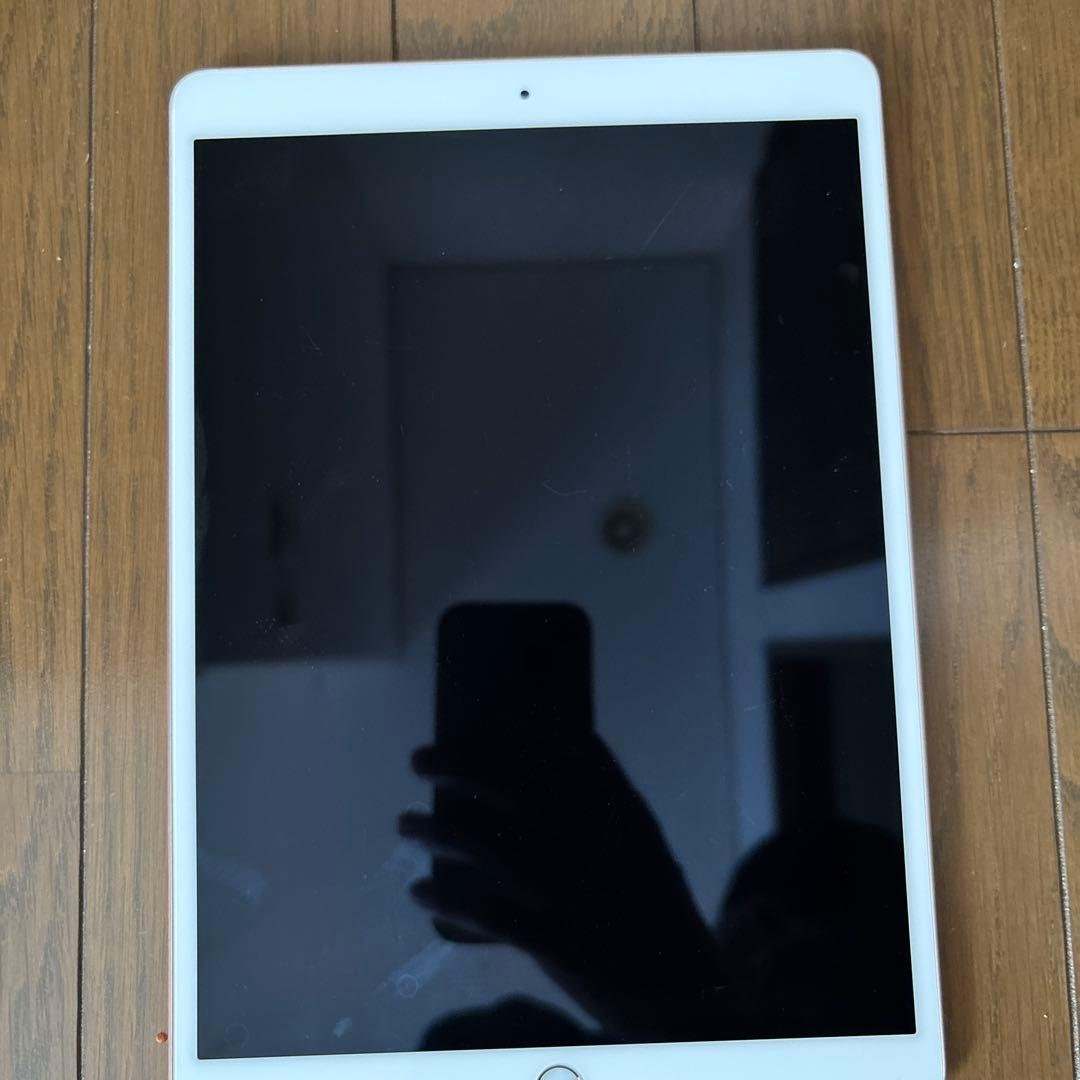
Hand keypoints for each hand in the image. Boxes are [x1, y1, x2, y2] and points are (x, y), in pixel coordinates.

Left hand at [400, 731, 726, 1039]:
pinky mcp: (561, 944)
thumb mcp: (641, 846)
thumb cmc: (650, 910)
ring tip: (406, 823)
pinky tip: (421, 889)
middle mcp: (602, 845)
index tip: (478, 713)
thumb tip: (530, 769)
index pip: (569, 749)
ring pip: (491, 849)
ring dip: (438, 830)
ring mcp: (581, 894)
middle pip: (516, 789)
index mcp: (624, 814)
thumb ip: (601, 808)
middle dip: (458, 764)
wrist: (689, 996)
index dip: (519, 726)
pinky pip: (489, 914)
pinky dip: (448, 900)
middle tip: (419, 758)